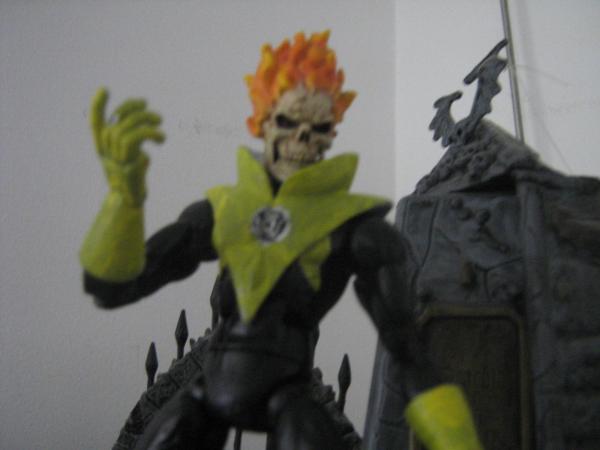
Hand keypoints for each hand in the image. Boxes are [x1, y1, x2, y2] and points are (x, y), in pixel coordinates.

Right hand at [90, 87, 165, 205]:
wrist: (131, 201)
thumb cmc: (132, 177)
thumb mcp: (130, 154)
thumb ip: (131, 136)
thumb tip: (144, 114)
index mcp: (103, 148)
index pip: (95, 124)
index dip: (97, 106)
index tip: (105, 89)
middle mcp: (106, 153)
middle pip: (117, 123)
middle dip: (137, 111)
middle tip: (156, 116)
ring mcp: (116, 161)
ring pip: (125, 131)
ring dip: (146, 122)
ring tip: (160, 124)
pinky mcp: (128, 168)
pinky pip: (135, 143)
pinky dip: (150, 134)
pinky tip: (160, 139)